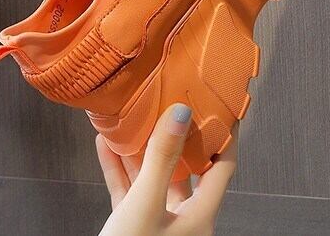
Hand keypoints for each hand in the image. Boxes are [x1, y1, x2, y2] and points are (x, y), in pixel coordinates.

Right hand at [96, 104, 236, 235]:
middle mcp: (183, 218)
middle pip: (185, 168)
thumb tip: (182, 113)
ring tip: (131, 120)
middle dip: (175, 136)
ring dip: (141, 149)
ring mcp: (158, 223)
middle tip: (169, 105)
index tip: (218, 105)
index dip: (223, 135)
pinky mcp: (133, 227)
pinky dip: (119, 168)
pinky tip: (107, 146)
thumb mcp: (146, 203)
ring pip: (153, 178)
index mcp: (199, 215)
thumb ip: (163, 158)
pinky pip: (129, 191)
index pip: (222, 166)